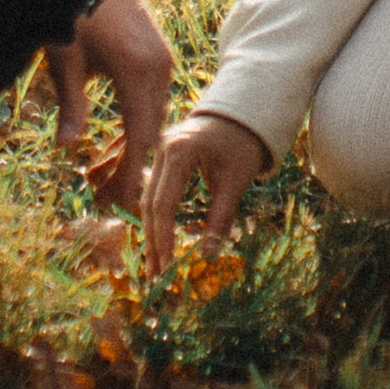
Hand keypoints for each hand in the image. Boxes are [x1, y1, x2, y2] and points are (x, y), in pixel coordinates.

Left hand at [37, 0, 172, 215]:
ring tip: (111, 177)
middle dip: (133, 167)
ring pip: (155, 116)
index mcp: (138, 73)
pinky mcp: (157, 54)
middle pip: (152, 131)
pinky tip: (121, 142)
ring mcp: (162, 60)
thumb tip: (68, 148)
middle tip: (111, 199)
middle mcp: (159, 68)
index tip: (118, 201)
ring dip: (136, 147)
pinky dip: (139, 124)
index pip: (141, 137)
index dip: (131, 172)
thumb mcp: (65, 60)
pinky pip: (154, 99)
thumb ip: (71, 105)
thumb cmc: (73, 10)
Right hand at [142, 108, 269, 274]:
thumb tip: (209, 255)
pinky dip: (156, 218)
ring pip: (147, 199)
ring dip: (151, 233)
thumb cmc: (242, 145)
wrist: (242, 113)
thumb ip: (221, 217)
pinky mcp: (161, 157)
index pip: (164, 204)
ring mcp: (157, 151)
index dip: (164, 238)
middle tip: (156, 275)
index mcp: (179, 151)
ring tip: (155, 265)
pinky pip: (153, 192)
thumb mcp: (235, 181)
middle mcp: (161, 148)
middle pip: (149, 203)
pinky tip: (157, 241)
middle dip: (153, 241)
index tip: (168, 267)